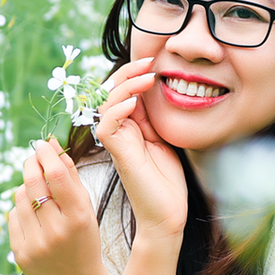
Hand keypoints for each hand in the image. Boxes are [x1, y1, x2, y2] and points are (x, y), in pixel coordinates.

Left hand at [8, 139, 110, 274]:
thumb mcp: (87, 210)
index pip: (56, 175)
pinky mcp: (19, 252)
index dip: (47, 154)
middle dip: (32, 163)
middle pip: (33, 182)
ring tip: (39, 193)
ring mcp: (35, 244)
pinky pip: (12, 216)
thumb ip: (71, 179)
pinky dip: (21, 209)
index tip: (44, 143)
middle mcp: (56, 231)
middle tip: (35, 156)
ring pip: (19, 197)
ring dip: (27, 187)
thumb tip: (54, 148)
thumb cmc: (85, 242)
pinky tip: (34, 216)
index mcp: (79, 219)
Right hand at [93, 56, 188, 242]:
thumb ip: (157, 118)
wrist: (168, 214)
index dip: (133, 74)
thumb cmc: (168, 181)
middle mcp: (120, 132)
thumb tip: (157, 90)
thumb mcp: (166, 139)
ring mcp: (116, 142)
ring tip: (146, 77)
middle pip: (110, 93)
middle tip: (148, 60)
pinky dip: (118, 110)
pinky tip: (135, 102)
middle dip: (127, 73)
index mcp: (131, 127)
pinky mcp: (117, 154)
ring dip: (125, 86)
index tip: (153, 60)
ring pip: (106, 105)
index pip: (123, 92)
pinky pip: (106, 126)